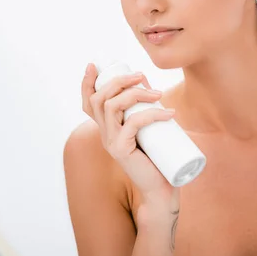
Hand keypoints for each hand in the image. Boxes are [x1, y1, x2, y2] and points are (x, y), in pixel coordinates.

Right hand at [81, 63, 176, 204]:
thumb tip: (151, 87)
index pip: (89, 103)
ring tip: (158, 93)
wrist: (160, 190)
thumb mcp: (148, 131)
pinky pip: (133, 124)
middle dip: (118, 81)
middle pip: (100, 98)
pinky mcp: (121, 151)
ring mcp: (111, 142)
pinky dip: (151, 114)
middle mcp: (104, 134)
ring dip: (135, 93)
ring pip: (112, 106)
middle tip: (141, 76)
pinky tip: (169, 113)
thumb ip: (145, 113)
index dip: (87, 83)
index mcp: (107, 128)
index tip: (94, 65)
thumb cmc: (157, 159)